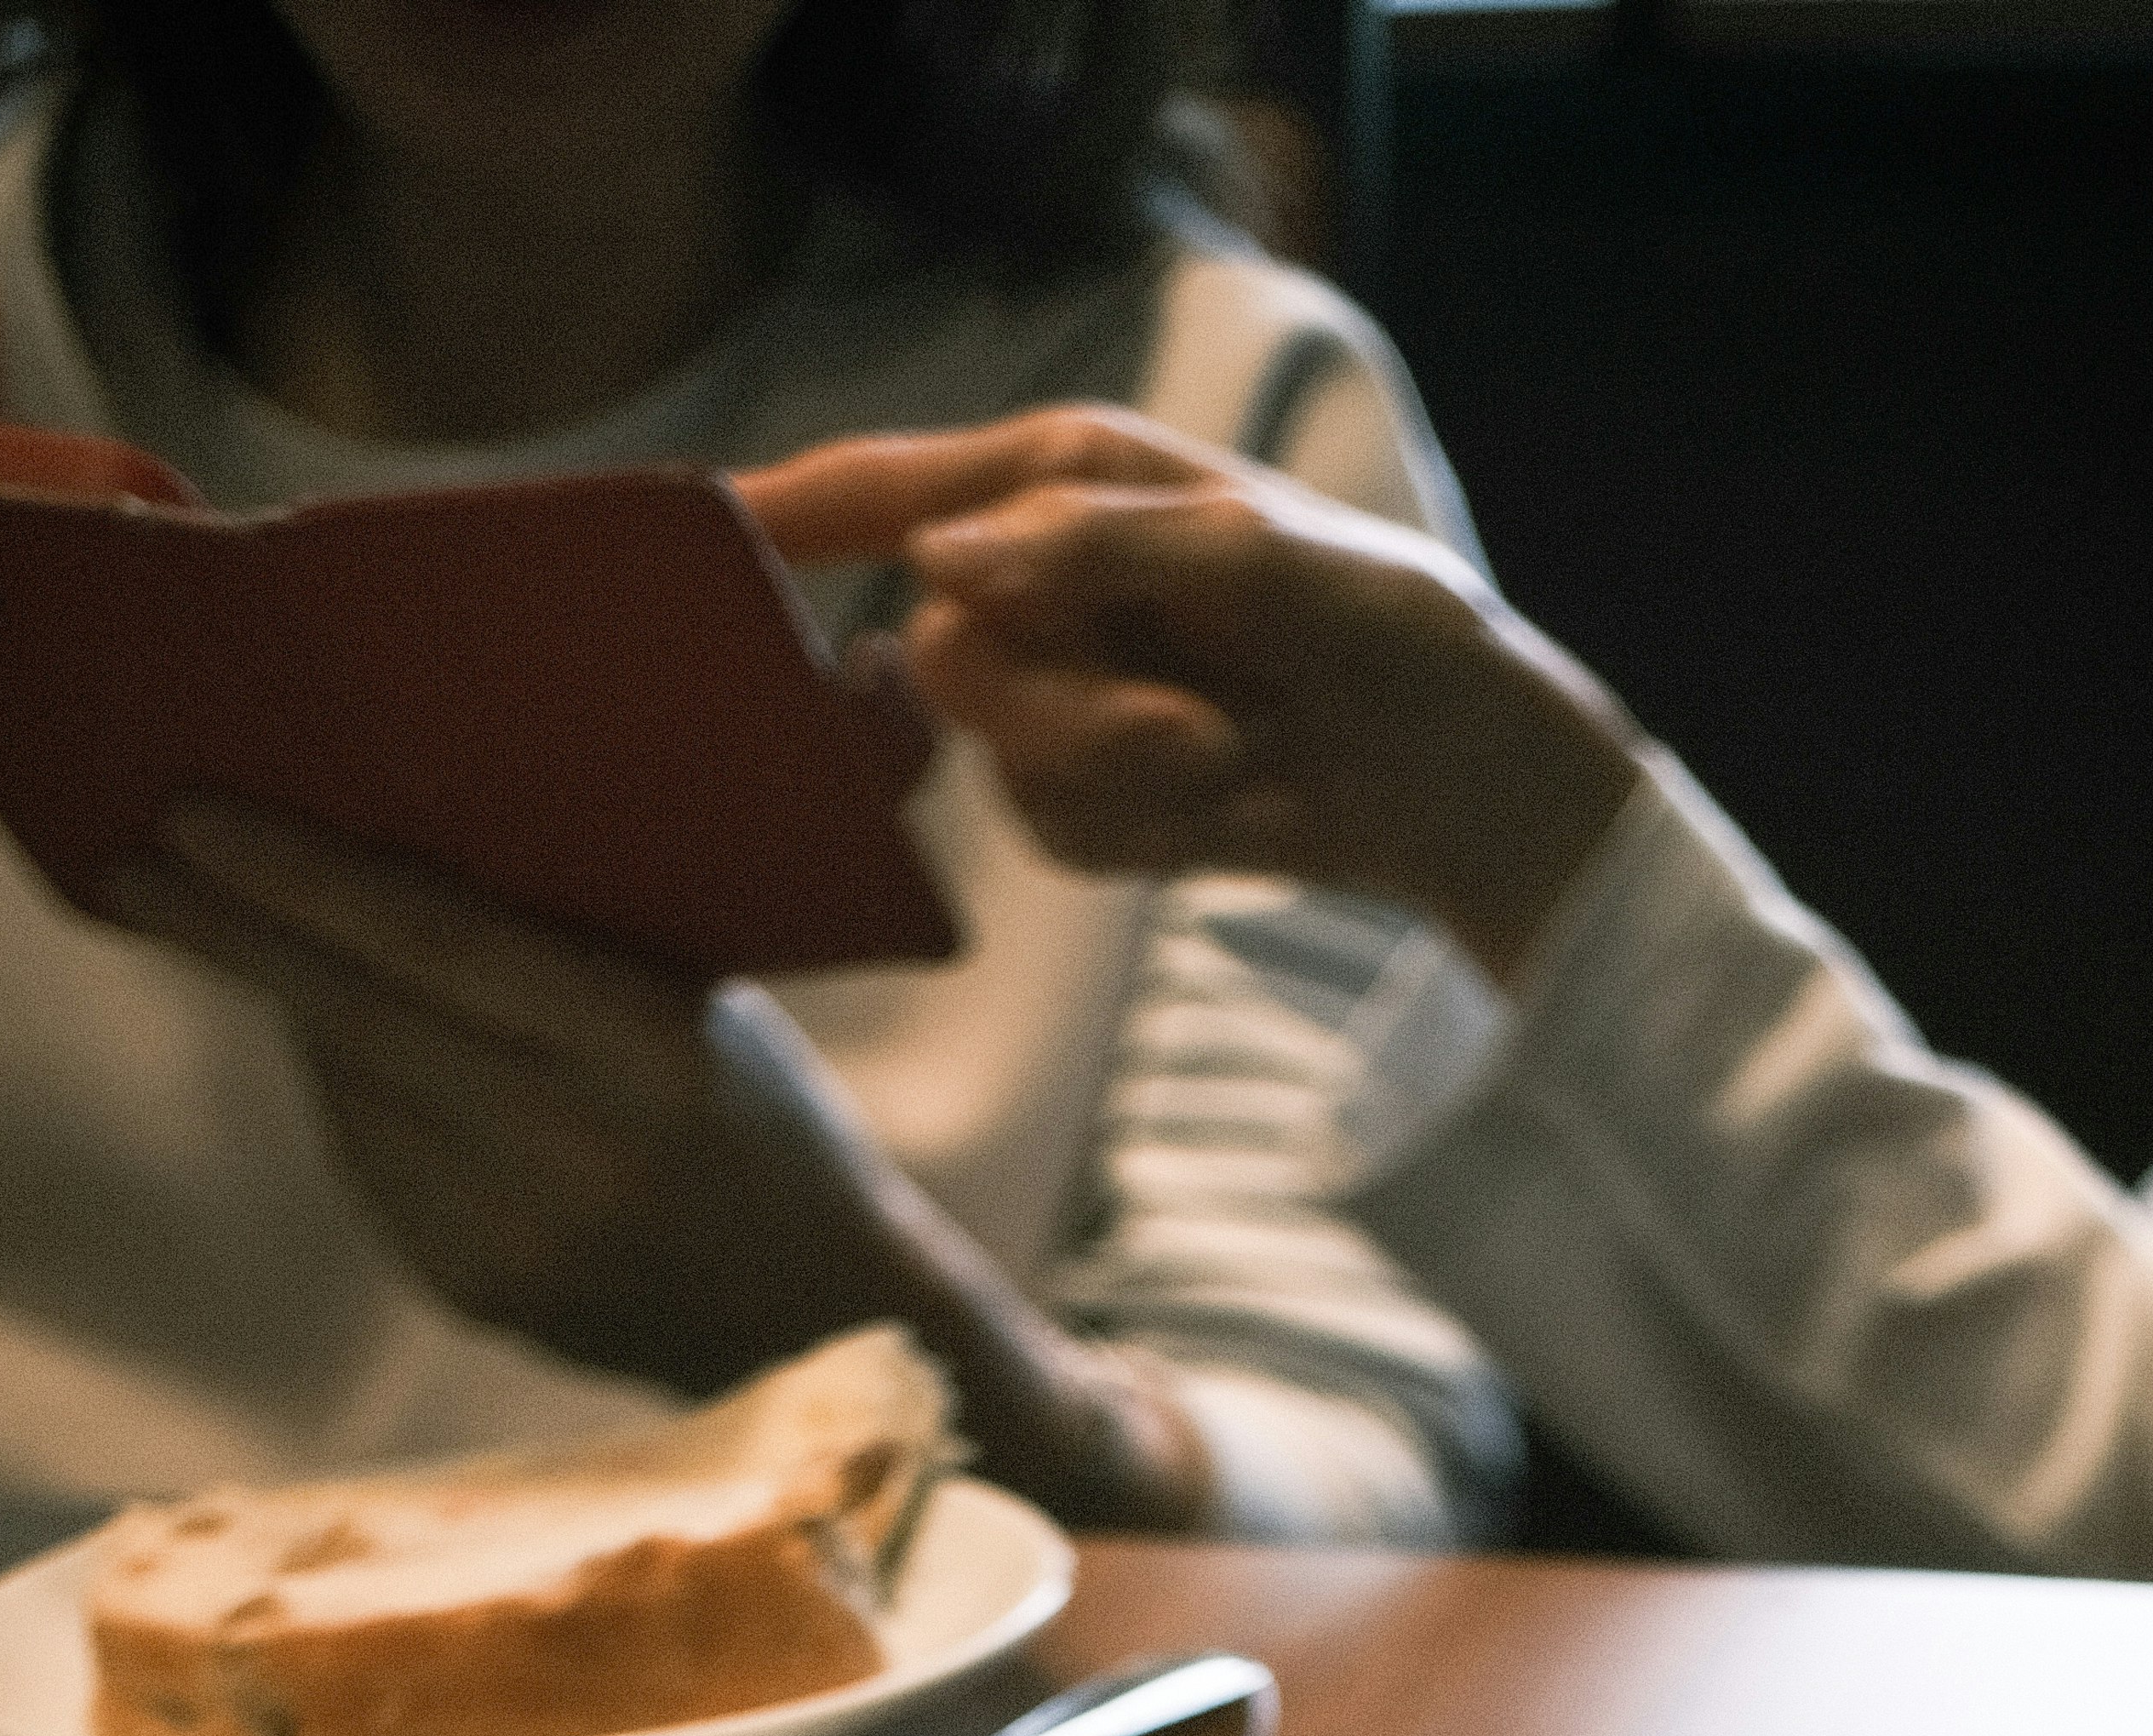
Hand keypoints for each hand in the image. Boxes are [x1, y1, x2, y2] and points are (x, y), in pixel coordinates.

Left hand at [109, 796, 1207, 1521]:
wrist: (821, 1316)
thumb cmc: (762, 1113)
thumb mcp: (703, 995)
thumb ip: (573, 929)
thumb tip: (397, 816)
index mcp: (648, 1048)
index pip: (436, 941)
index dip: (301, 877)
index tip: (195, 813)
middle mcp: (572, 1152)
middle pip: (354, 1016)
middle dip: (232, 930)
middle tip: (134, 859)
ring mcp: (511, 1238)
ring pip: (347, 1085)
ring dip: (290, 998)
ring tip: (228, 920)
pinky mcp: (469, 1290)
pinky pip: (368, 1156)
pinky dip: (349, 1088)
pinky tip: (351, 1042)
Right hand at [740, 413, 1643, 988]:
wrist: (1460, 773)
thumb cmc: (1385, 624)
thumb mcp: (1260, 558)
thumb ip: (1095, 549)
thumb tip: (941, 562)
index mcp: (1064, 482)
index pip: (891, 491)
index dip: (787, 514)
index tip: (693, 537)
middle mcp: (1038, 581)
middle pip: (943, 664)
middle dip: (1067, 714)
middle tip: (1198, 727)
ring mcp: (1056, 697)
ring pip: (1000, 765)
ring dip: (1128, 778)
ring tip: (1240, 753)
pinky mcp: (1085, 795)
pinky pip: (1051, 836)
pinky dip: (1145, 833)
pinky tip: (1226, 802)